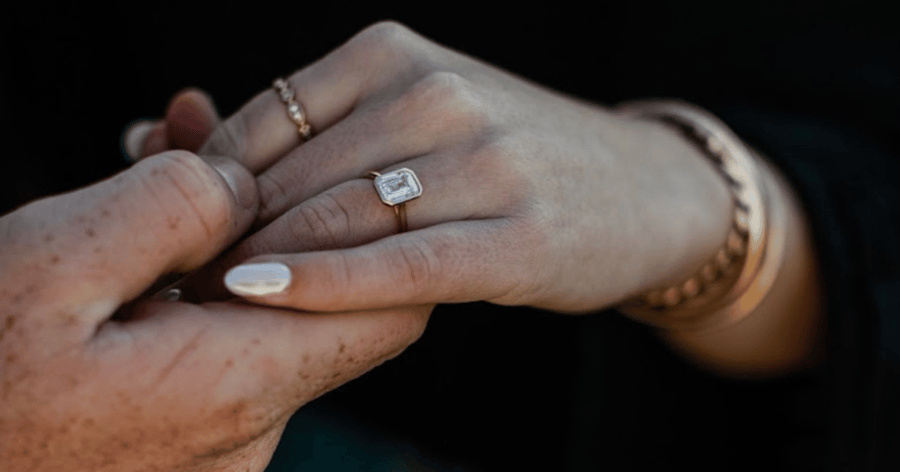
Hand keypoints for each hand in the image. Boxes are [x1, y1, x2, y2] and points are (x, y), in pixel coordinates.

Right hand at [0, 149, 427, 470]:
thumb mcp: (51, 266)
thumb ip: (169, 207)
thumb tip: (242, 185)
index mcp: (233, 385)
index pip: (390, 311)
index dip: (378, 235)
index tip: (337, 174)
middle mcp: (246, 431)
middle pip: (314, 303)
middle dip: (269, 213)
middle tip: (201, 144)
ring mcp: (216, 448)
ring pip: (259, 321)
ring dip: (220, 243)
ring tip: (159, 163)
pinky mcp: (180, 446)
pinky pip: (216, 353)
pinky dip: (192, 291)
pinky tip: (142, 240)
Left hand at [157, 22, 732, 317]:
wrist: (639, 189)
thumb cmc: (509, 155)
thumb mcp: (415, 112)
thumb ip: (311, 127)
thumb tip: (163, 140)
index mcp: (397, 53)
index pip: (264, 119)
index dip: (207, 185)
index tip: (183, 233)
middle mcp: (438, 94)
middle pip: (293, 175)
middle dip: (227, 236)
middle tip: (183, 281)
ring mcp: (484, 163)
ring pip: (338, 218)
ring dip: (259, 264)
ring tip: (213, 301)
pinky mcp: (517, 236)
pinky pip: (399, 264)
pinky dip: (324, 283)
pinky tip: (264, 296)